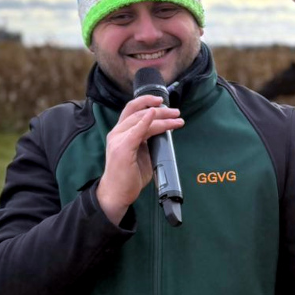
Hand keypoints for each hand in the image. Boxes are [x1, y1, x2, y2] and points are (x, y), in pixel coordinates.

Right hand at [96, 95, 182, 223]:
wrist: (117, 193)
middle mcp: (117, 133)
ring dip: (161, 117)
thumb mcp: (142, 154)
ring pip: (141, 120)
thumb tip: (165, 132)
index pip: (133, 110)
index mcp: (121, 132)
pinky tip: (154, 115)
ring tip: (177, 119)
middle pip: (139, 112)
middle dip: (160, 110)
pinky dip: (146, 121)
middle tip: (176, 112)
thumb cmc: (129, 176)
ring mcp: (118, 140)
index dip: (147, 102)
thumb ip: (149, 141)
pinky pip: (136, 131)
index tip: (163, 102)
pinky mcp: (122, 149)